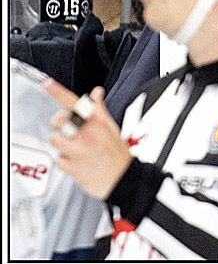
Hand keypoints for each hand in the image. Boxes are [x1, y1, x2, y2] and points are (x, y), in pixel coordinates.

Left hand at [45, 82, 131, 199]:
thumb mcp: (112, 127)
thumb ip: (99, 109)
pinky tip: (75, 161)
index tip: (48, 84)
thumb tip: (96, 92)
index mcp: (97, 123)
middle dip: (59, 123)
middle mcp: (87, 135)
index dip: (58, 92)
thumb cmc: (118, 154)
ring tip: (72, 147)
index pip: (75, 103)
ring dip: (61, 143)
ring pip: (55, 139)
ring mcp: (79, 151)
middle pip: (60, 120)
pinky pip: (58, 160)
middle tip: (66, 129)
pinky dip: (64, 161)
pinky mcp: (73, 167)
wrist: (123, 179)